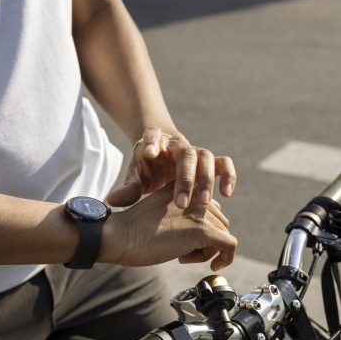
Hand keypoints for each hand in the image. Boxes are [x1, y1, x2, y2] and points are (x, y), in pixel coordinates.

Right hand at [99, 183, 236, 270]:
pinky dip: (225, 258)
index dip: (200, 230)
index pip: (209, 209)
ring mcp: (200, 212)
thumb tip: (202, 234)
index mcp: (184, 187)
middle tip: (183, 253)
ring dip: (209, 251)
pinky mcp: (202, 230)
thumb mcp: (161, 212)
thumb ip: (182, 215)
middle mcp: (195, 195)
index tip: (182, 241)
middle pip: (220, 222)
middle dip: (206, 242)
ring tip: (184, 256)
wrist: (120, 236)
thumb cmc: (134, 230)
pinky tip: (211, 264)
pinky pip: (229, 245)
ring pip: (224, 234)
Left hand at [107, 128, 236, 208]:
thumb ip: (128, 189)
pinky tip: (226, 195)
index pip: (154, 136)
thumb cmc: (147, 168)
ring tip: (204, 203)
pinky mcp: (211, 162)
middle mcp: (179, 145)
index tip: (149, 153)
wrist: (163, 157)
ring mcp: (196, 152)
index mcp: (156, 143)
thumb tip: (111, 201)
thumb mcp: (136, 177)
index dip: (152, 142)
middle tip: (182, 203)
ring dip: (207, 180)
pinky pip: (224, 164)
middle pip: (186, 154)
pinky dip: (228, 176)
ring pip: (207, 158)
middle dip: (185, 178)